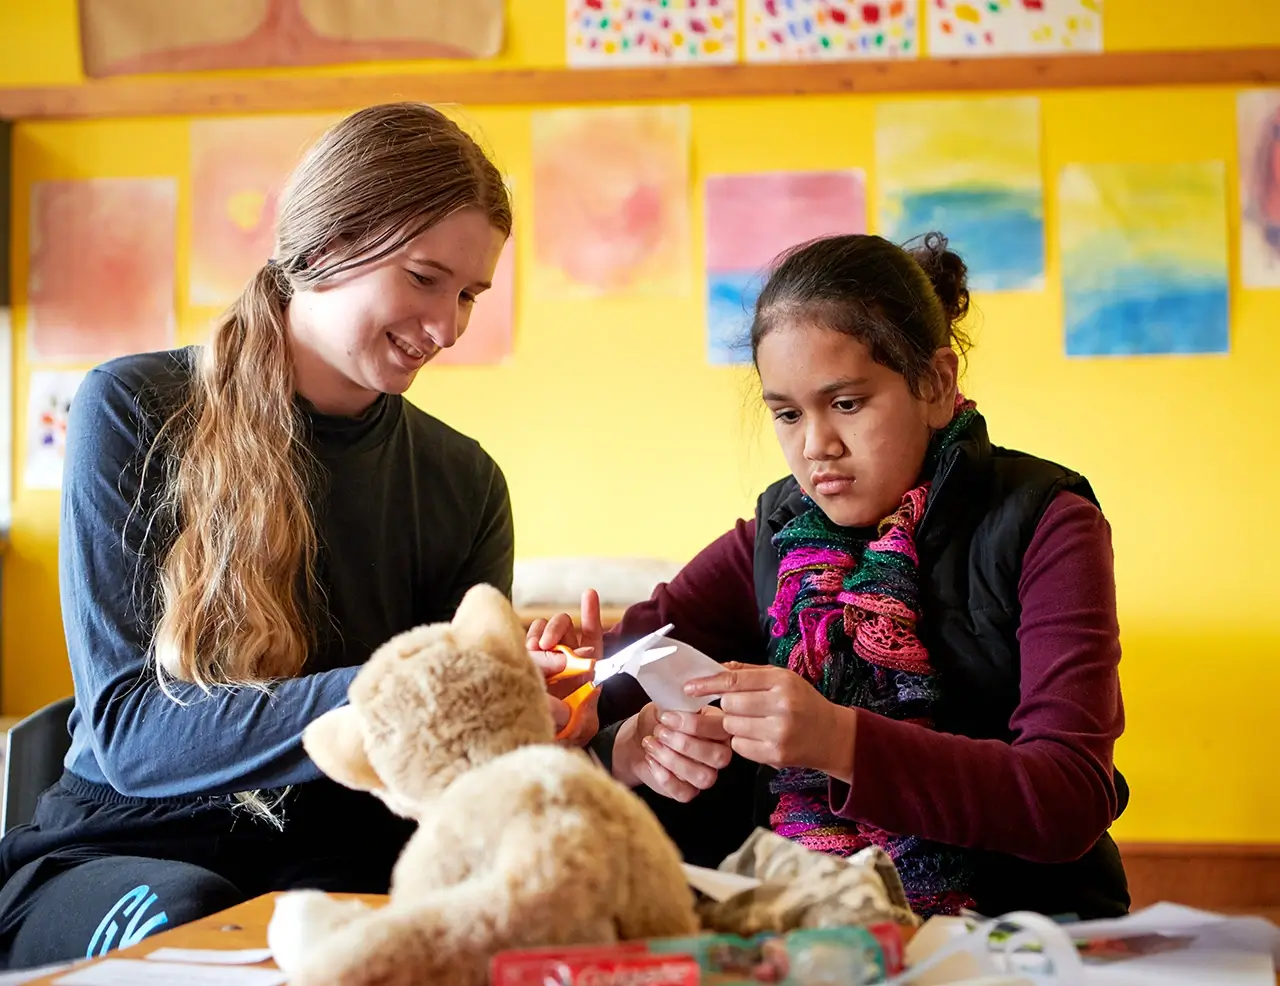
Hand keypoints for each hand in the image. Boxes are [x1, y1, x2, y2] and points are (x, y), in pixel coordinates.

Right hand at [526, 590, 603, 746]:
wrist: (538, 749)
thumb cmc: (566, 737)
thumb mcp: (582, 722)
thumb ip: (587, 700)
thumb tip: (588, 673)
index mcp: (583, 670)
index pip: (590, 637)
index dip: (591, 615)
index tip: (588, 594)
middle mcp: (562, 662)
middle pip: (562, 628)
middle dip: (557, 627)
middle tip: (548, 644)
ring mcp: (540, 662)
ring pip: (540, 632)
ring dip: (538, 635)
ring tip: (536, 652)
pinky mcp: (521, 665)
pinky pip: (522, 644)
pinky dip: (523, 643)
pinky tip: (526, 654)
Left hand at [613, 703, 732, 802]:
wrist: (639, 738)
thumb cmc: (659, 720)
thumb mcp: (667, 704)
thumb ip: (678, 702)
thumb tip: (678, 696)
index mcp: (719, 726)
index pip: (720, 728)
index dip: (694, 724)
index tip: (667, 717)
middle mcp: (719, 752)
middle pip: (718, 756)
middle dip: (684, 744)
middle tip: (660, 732)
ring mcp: (706, 774)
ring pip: (703, 777)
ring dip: (673, 760)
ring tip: (652, 745)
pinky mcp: (689, 791)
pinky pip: (685, 792)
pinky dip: (665, 777)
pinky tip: (651, 760)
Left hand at [684, 663, 856, 781]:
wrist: (832, 735)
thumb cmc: (802, 702)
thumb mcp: (782, 678)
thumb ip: (749, 671)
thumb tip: (716, 668)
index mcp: (781, 681)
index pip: (734, 680)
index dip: (707, 684)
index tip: (688, 687)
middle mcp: (781, 706)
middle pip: (729, 705)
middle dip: (728, 706)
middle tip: (741, 707)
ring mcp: (779, 732)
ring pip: (731, 727)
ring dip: (734, 724)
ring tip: (754, 722)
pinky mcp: (776, 755)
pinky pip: (740, 747)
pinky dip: (742, 741)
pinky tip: (759, 736)